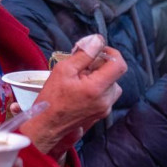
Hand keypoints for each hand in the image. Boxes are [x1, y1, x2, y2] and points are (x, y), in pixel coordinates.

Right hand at [21, 36, 125, 156]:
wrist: (47, 125)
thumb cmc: (52, 98)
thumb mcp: (64, 70)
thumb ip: (84, 54)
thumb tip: (98, 40)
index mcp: (97, 88)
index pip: (119, 64)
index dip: (111, 53)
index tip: (98, 51)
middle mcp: (106, 100)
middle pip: (114, 73)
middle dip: (100, 65)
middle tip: (81, 66)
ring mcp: (105, 109)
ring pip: (111, 84)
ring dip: (99, 77)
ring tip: (80, 79)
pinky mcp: (101, 113)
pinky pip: (106, 95)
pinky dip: (97, 88)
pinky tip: (81, 90)